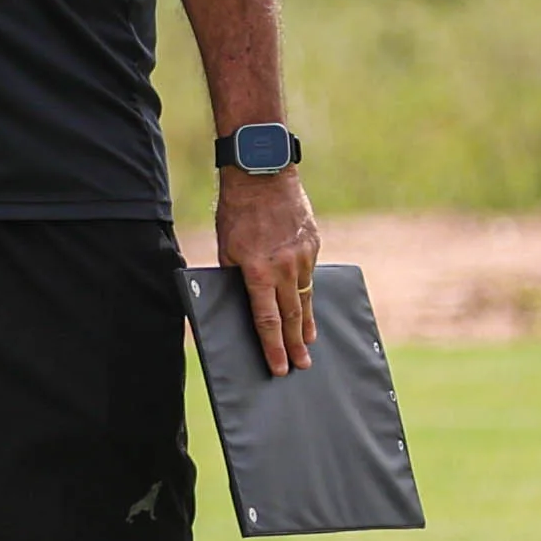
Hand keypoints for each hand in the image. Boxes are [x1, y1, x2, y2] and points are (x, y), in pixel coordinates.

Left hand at [216, 168, 319, 378]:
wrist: (262, 173)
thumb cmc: (236, 211)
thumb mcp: (226, 248)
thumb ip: (236, 276)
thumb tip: (243, 303)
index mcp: (257, 271)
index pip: (266, 320)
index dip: (273, 347)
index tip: (280, 367)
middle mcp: (284, 267)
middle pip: (292, 315)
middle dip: (296, 344)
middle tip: (302, 365)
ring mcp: (303, 255)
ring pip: (306, 296)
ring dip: (307, 323)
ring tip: (310, 343)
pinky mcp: (313, 243)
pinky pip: (311, 274)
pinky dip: (309, 291)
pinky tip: (309, 303)